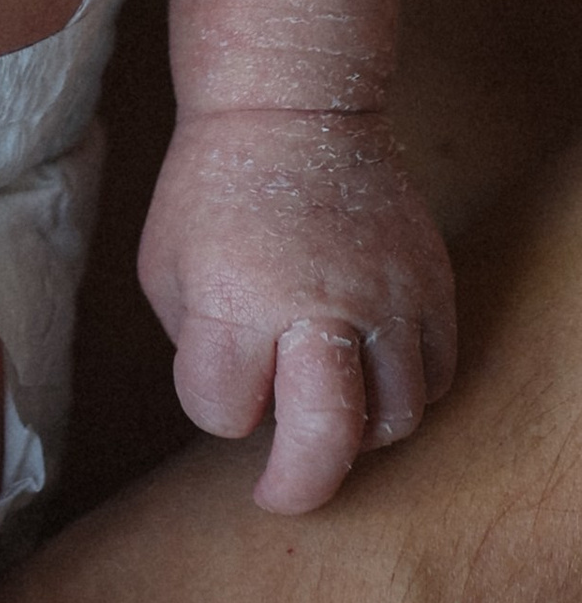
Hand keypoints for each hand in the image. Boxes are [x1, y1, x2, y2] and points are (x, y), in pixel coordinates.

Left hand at [139, 109, 458, 514]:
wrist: (290, 111)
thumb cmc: (214, 194)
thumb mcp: (167, 270)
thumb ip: (198, 349)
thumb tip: (243, 412)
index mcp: (236, 297)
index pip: (224, 409)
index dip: (214, 407)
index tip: (214, 382)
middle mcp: (317, 303)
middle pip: (328, 438)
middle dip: (299, 484)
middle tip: (281, 492)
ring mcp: (386, 295)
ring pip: (395, 418)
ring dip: (356, 435)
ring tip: (324, 412)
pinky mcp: (432, 285)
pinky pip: (435, 376)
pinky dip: (403, 394)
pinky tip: (367, 377)